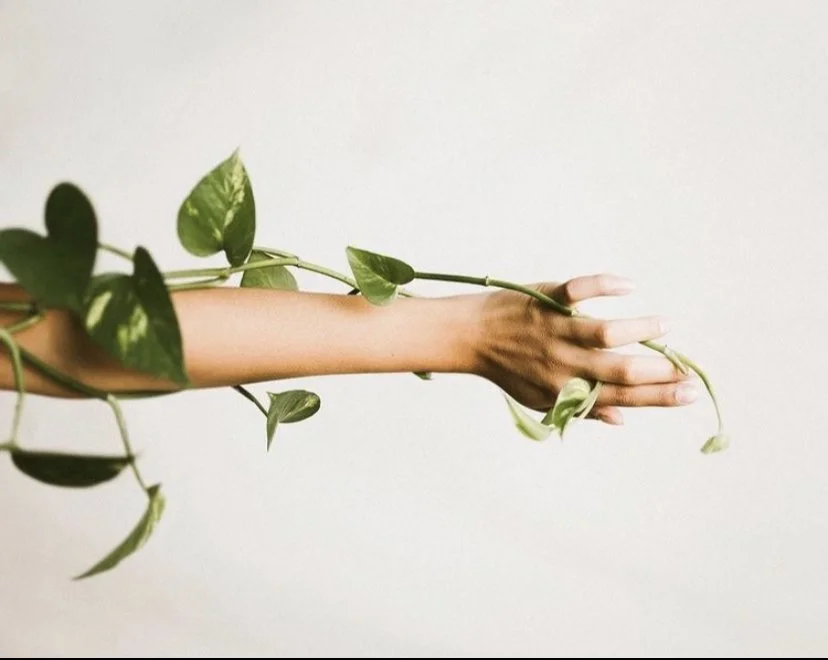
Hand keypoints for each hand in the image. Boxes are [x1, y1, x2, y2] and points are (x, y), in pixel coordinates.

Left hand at [466, 274, 697, 424]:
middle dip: (660, 372)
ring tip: (666, 325)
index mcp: (566, 389)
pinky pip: (577, 291)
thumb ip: (583, 408)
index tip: (691, 393)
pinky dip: (603, 286)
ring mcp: (555, 331)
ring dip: (640, 329)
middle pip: (620, 370)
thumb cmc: (508, 369)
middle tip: (689, 369)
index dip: (659, 397)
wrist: (469, 337)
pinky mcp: (546, 301)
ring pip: (605, 333)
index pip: (621, 397)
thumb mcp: (540, 398)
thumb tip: (624, 419)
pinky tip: (628, 285)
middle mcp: (564, 363)